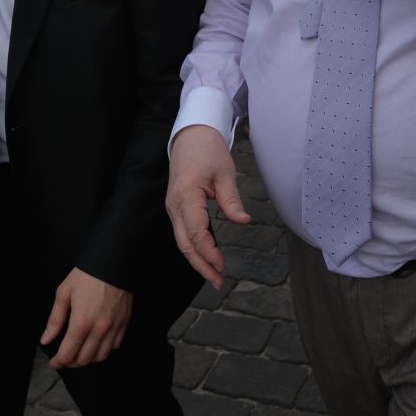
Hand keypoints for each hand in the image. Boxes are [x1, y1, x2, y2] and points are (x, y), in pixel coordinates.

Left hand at [42, 267, 132, 368]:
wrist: (113, 262)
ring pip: (101, 356)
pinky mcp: (124, 323)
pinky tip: (97, 341)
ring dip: (89, 358)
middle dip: (71, 362)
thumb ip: (55, 320)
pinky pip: (115, 345)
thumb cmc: (87, 275)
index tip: (54, 361)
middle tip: (65, 356)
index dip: (58, 362)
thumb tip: (46, 339)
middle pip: (84, 360)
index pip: (68, 354)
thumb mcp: (64, 293)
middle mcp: (99, 329)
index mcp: (81, 322)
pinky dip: (105, 348)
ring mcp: (114, 327)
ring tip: (81, 351)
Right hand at [166, 125, 250, 288]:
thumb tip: (243, 221)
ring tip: (215, 275)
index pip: (194, 233)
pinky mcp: (176, 207)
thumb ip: (232, 200)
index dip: (208, 252)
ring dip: (197, 259)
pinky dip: (194, 247)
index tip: (222, 265)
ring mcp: (172, 207)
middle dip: (201, 265)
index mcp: (186, 196)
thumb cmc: (208, 150)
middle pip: (184, 244)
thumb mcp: (225, 172)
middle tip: (218, 281)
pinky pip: (182, 232)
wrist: (190, 134)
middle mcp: (174, 205)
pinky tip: (207, 257)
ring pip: (181, 241)